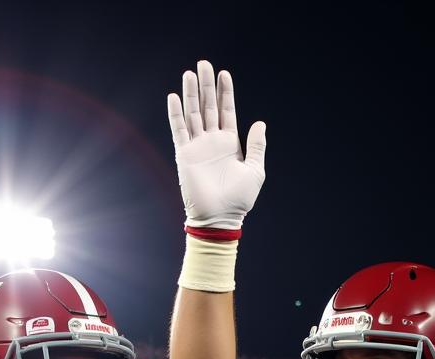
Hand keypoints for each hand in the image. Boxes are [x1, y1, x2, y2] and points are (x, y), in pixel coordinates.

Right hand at [167, 60, 265, 229]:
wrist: (220, 219)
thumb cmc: (239, 200)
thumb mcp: (255, 171)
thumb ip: (256, 146)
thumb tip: (260, 123)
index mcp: (229, 143)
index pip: (226, 111)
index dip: (225, 93)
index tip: (224, 73)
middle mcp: (212, 141)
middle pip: (208, 106)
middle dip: (207, 85)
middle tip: (204, 63)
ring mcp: (197, 147)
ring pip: (193, 114)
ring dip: (191, 94)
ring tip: (190, 73)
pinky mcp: (184, 156)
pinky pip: (179, 131)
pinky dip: (176, 114)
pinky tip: (174, 97)